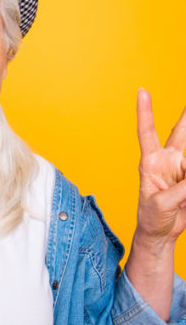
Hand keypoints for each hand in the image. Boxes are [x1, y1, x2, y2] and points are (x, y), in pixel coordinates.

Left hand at [135, 88, 185, 242]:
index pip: (147, 132)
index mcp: (150, 163)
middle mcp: (167, 161)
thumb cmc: (151, 217)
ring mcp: (182, 169)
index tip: (142, 91)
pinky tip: (184, 200)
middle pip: (180, 133)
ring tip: (181, 196)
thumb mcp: (162, 204)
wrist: (160, 233)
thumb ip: (182, 190)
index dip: (145, 112)